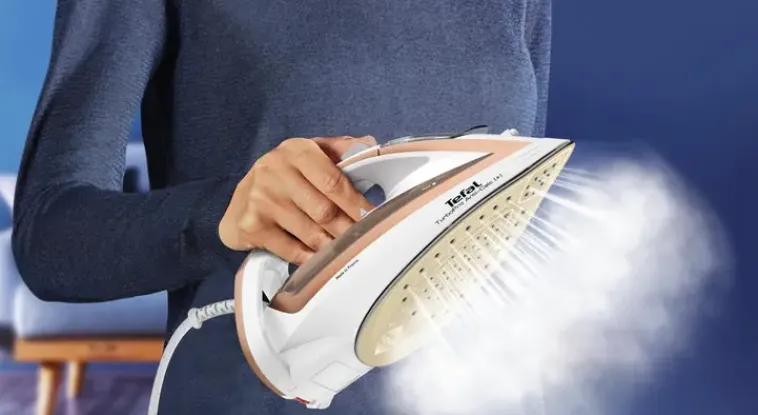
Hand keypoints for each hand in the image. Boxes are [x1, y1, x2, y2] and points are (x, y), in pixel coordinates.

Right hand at [218, 135, 376, 263]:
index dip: (356, 203)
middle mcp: (276, 171)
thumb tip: (370, 145)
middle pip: (324, 210)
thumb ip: (341, 149)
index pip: (333, 181)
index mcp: (297, 151)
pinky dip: (310, 258)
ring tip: (347, 252)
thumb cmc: (286, 176)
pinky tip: (321, 260)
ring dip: (332, 246)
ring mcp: (262, 199)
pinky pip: (291, 249)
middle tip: (363, 241)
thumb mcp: (311, 153)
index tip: (374, 218)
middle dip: (348, 229)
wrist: (241, 199)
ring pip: (310, 233)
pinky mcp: (252, 225)